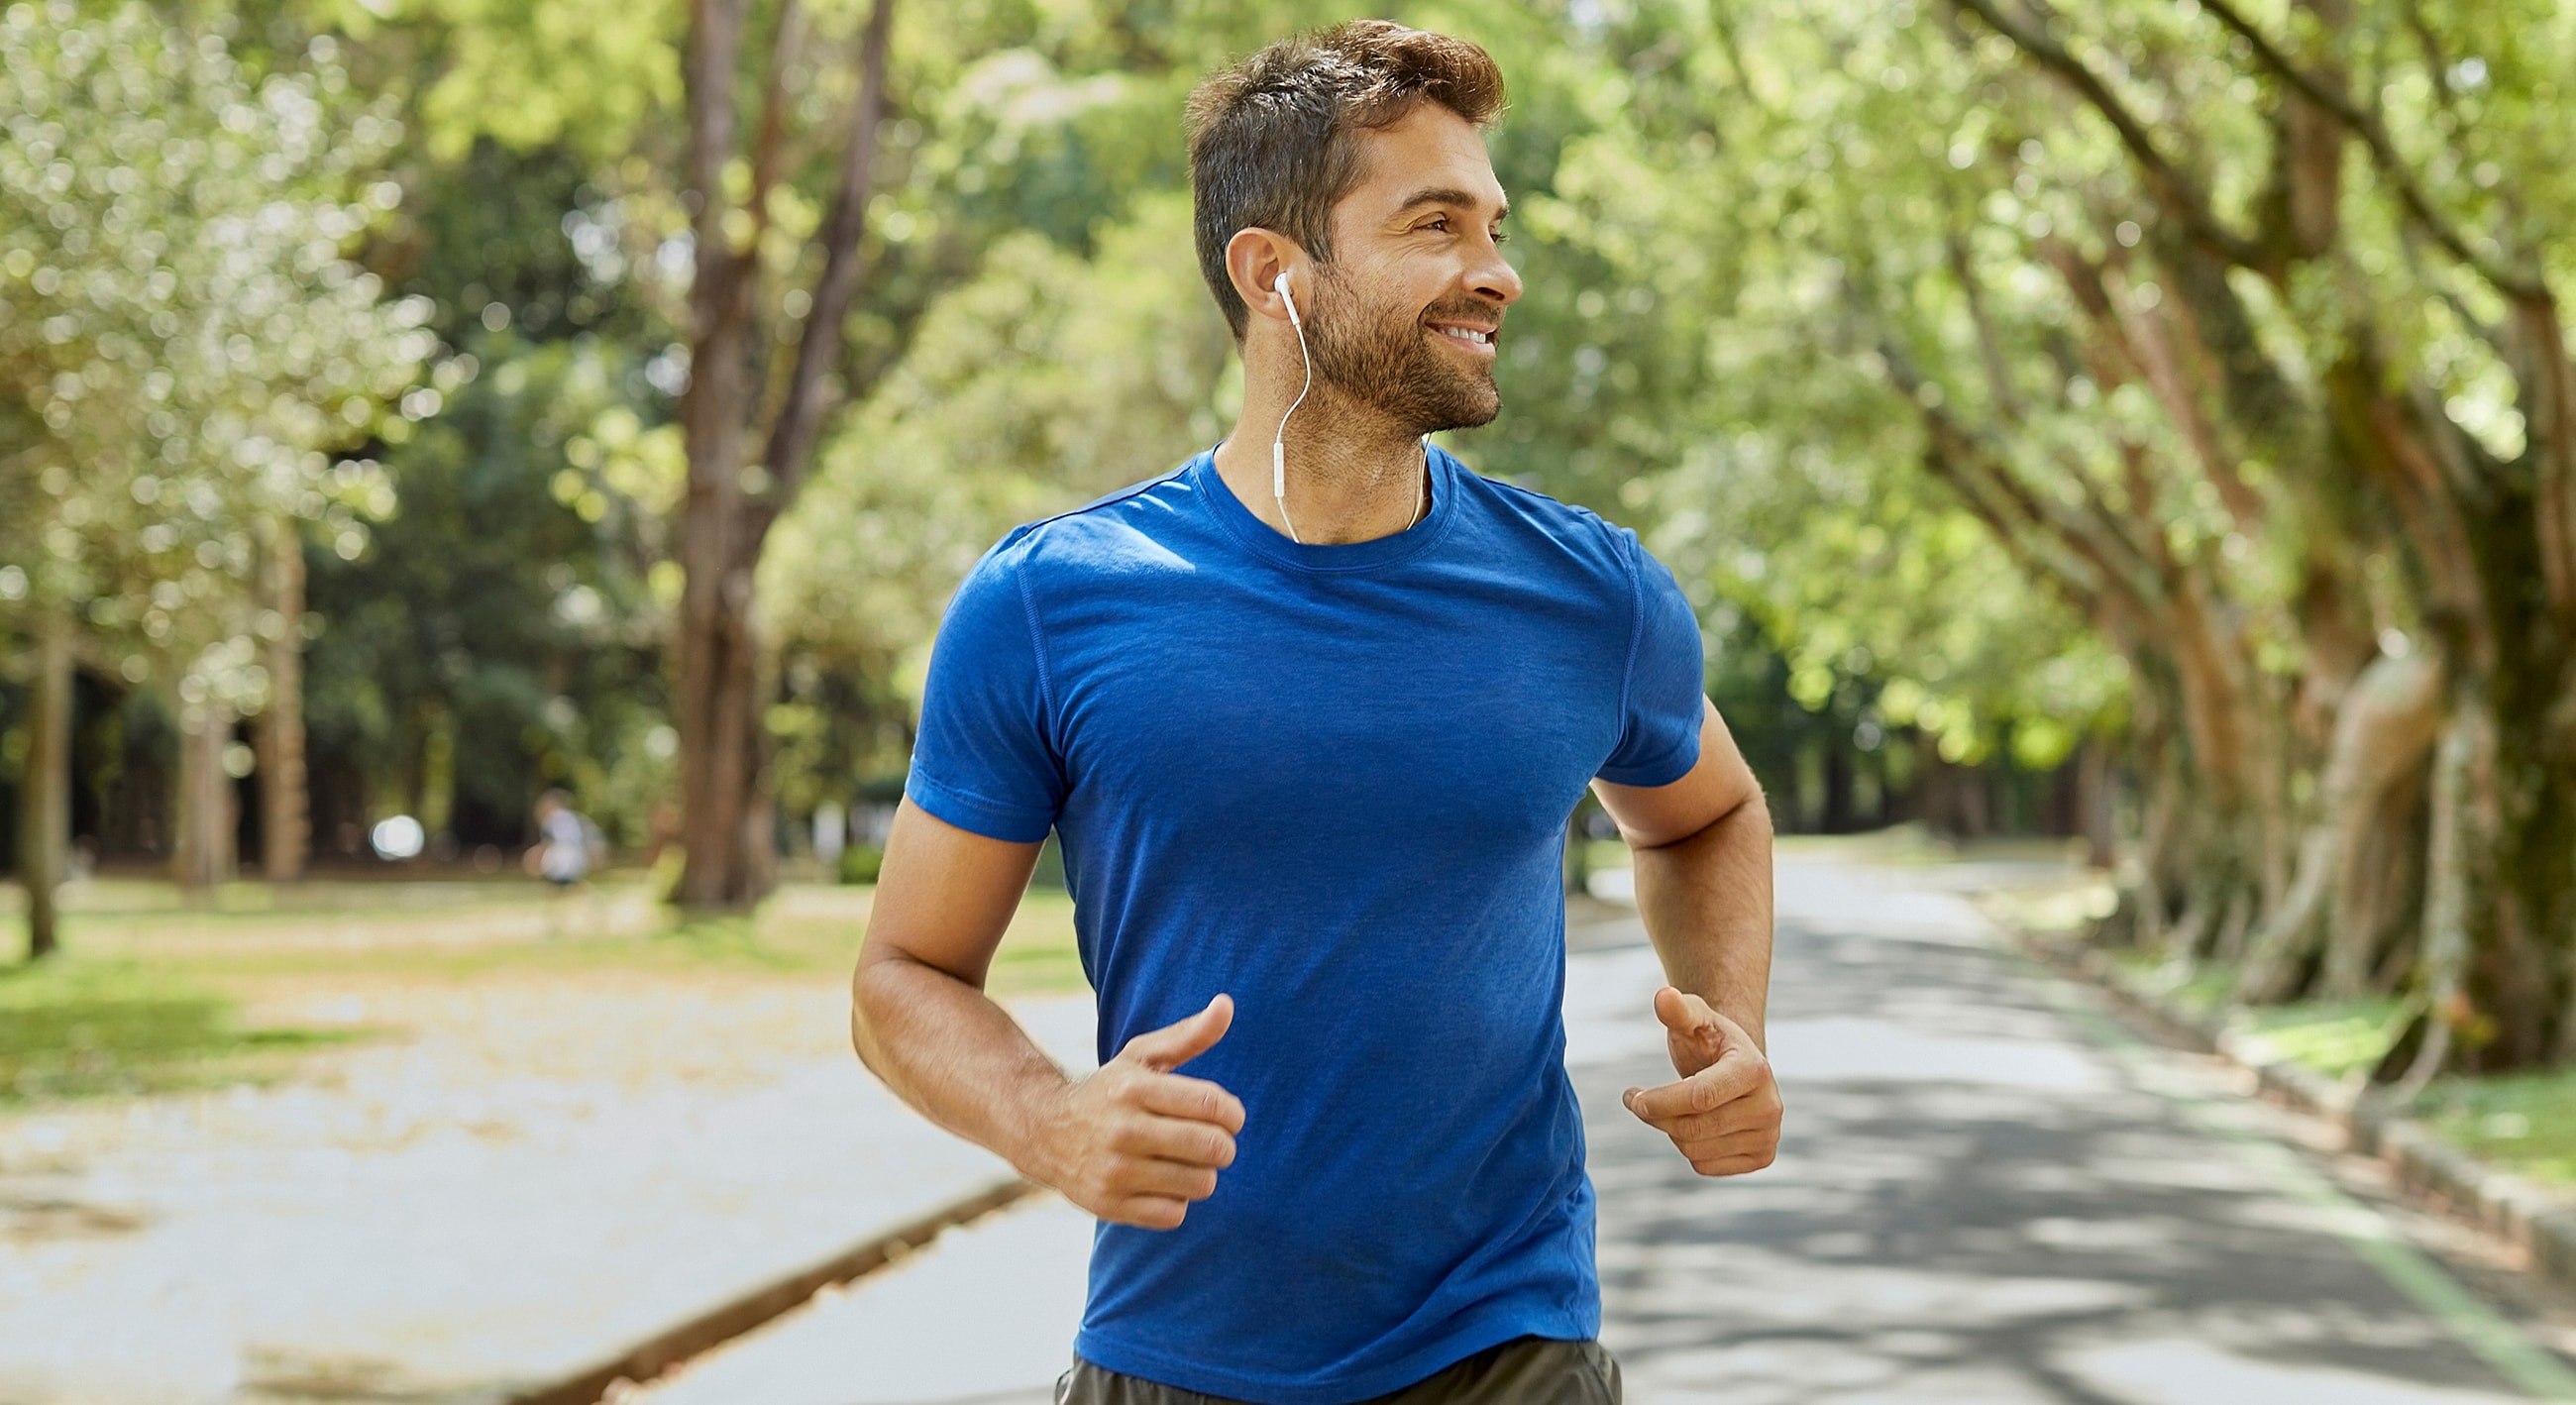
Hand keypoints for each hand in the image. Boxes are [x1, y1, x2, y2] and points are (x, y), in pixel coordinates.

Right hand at [1031, 994, 1244, 1228]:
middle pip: (1211, 1148)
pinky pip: (1174, 1214)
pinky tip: (1161, 1185)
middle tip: (1212, 1143)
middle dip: (1223, 1147)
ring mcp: (1114, 1171)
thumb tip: (1226, 1005)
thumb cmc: (1109, 1091)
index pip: (1213, 1105)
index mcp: (1135, 1088)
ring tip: (1186, 1163)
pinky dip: (1177, 1202)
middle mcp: (1123, 1130)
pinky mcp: (1109, 1205)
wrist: (1044, 1131)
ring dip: (1202, 1175)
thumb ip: (1188, 1035)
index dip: (1233, 1114)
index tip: (1228, 1117)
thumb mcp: (1141, 1057)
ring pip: (1199, 1184)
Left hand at [1622, 986, 1781, 1176]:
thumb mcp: (1695, 1019)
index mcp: (1754, 1070)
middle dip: (1656, 1116)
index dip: (1658, 1101)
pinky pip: (1704, 1167)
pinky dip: (1689, 1149)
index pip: (1698, 1097)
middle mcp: (1769, 1107)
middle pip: (1693, 1128)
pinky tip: (1696, 1125)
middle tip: (1639, 1101)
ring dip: (1671, 1131)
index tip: (1631, 1097)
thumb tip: (1663, 996)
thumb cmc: (1710, 1040)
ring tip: (1674, 1108)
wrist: (1739, 1067)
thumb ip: (1678, 1009)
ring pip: (1695, 1151)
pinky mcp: (1762, 1158)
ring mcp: (1769, 1136)